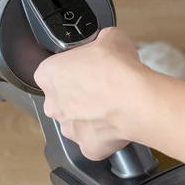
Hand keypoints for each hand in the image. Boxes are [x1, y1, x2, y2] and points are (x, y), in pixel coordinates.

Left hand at [34, 27, 149, 160]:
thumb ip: (98, 41)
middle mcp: (52, 104)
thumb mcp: (108, 37)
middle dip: (79, 95)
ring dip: (90, 116)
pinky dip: (104, 135)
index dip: (71, 68)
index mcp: (48, 74)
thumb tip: (104, 42)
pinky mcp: (87, 147)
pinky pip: (93, 140)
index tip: (86, 68)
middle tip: (101, 88)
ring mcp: (68, 128)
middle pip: (62, 99)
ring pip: (76, 121)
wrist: (136, 99)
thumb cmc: (117, 69)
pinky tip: (117, 124)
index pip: (52, 70)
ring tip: (112, 106)